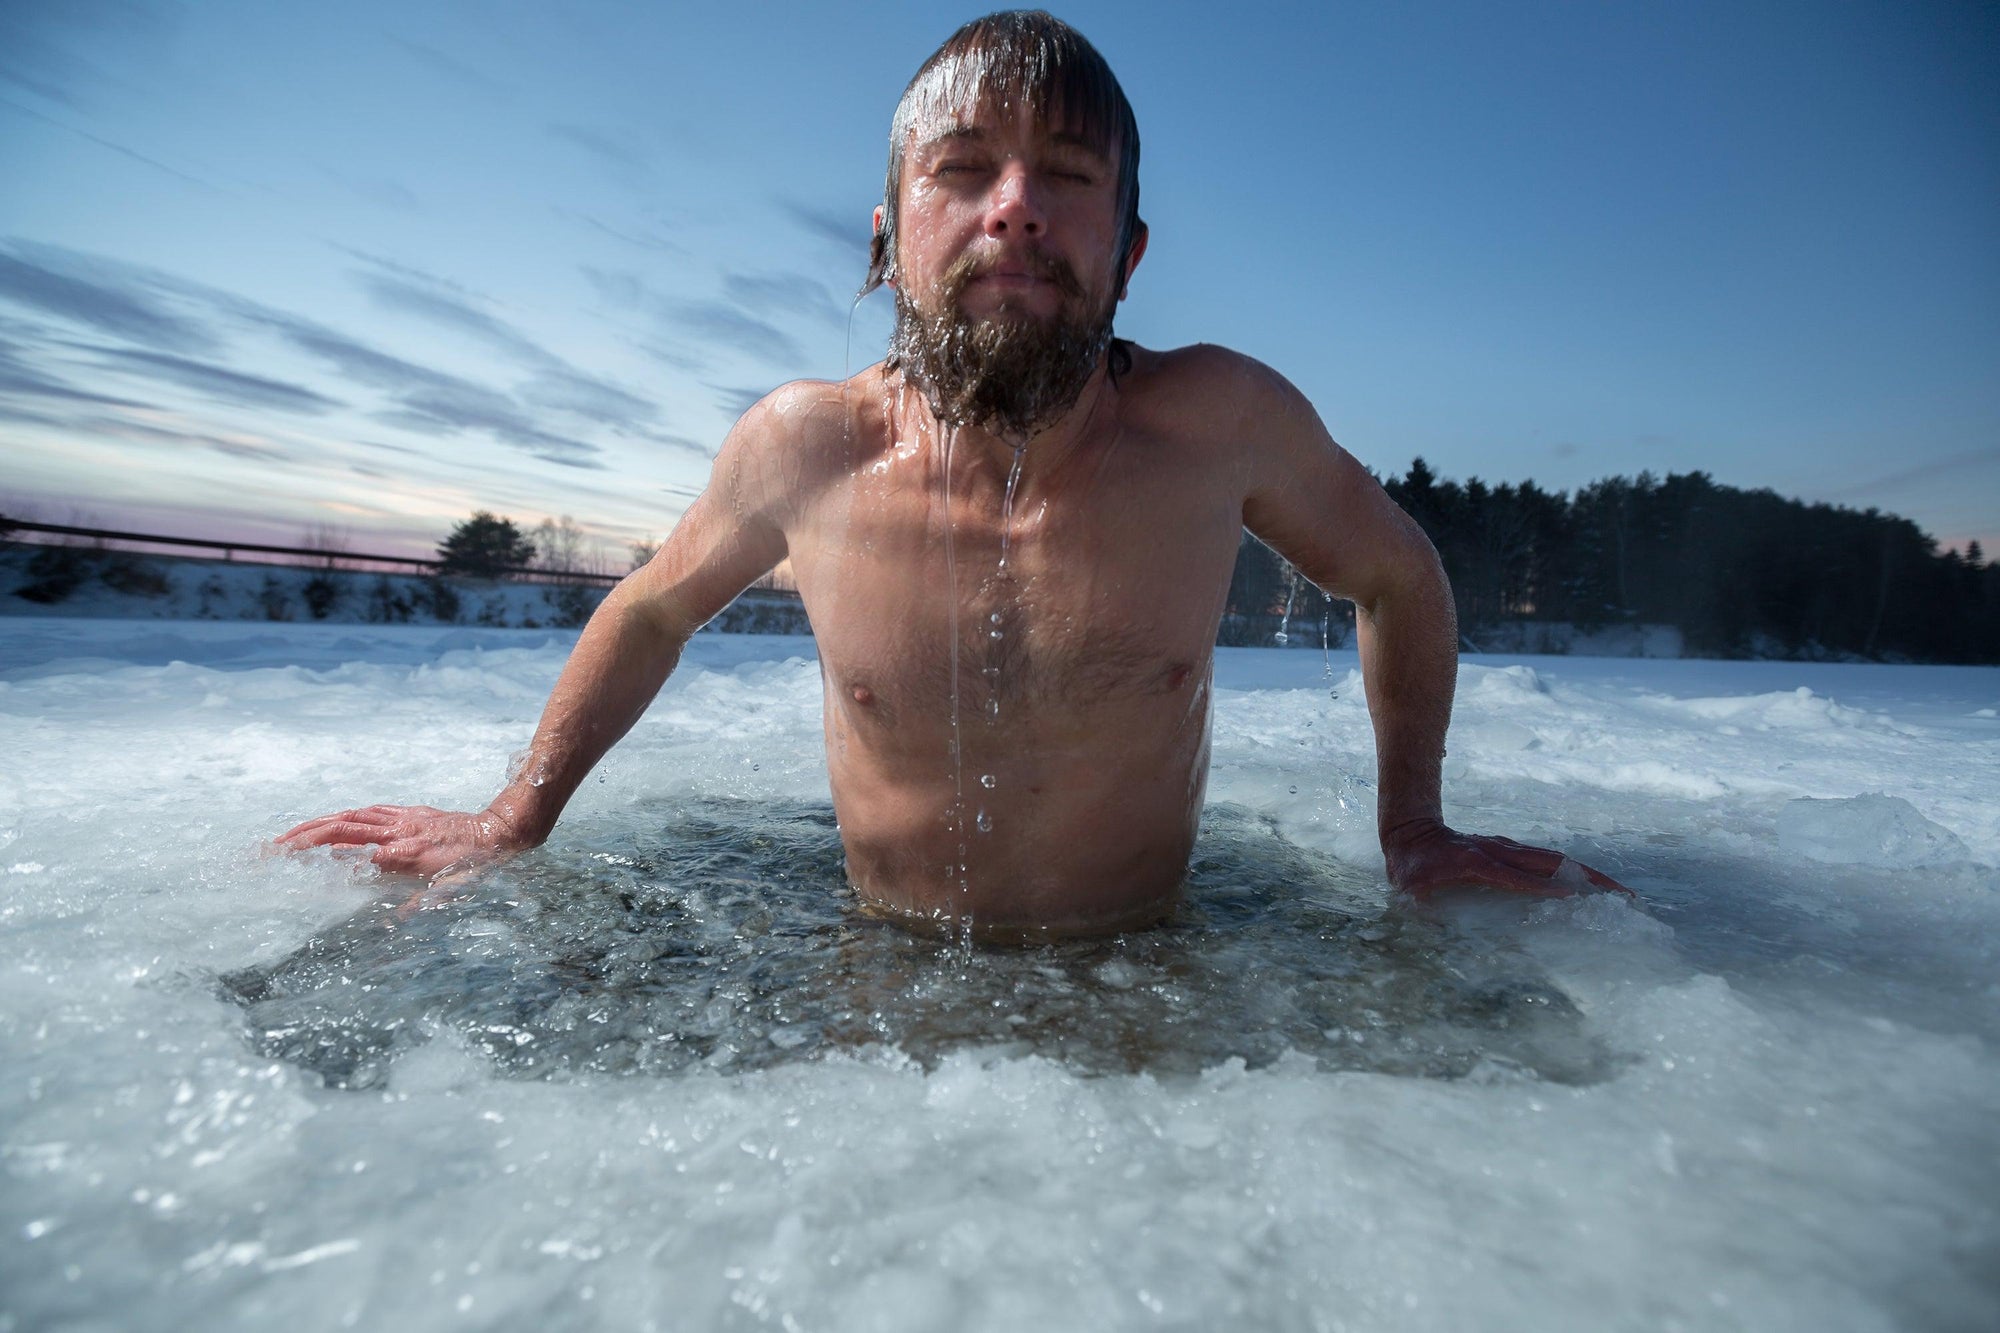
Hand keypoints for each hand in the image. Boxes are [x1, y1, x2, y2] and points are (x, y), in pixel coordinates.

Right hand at [274, 804, 530, 878]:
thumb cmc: (477, 865)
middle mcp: (397, 832)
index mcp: (402, 853)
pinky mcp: (408, 813)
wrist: (499, 832)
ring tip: (288, 836)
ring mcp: (401, 819)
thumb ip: (420, 903)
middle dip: (303, 838)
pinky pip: (369, 812)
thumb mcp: (451, 890)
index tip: (292, 866)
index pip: (353, 857)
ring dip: (317, 825)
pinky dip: (345, 817)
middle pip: (341, 830)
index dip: (322, 860)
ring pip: (350, 817)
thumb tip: (391, 923)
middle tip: (272, 848)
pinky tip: (331, 823)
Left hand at [1382, 818, 1630, 899]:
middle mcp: (1497, 850)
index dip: (1540, 888)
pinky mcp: (1511, 851)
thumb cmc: (1409, 866)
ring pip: (1555, 860)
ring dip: (1588, 875)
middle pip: (1551, 862)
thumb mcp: (1407, 890)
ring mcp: (1507, 848)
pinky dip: (1572, 873)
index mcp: (1474, 861)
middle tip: (1623, 896)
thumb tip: (1435, 935)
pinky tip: (1592, 889)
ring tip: (1620, 894)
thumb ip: (1420, 910)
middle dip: (1588, 878)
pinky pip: (1547, 862)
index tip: (1570, 899)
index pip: (1513, 876)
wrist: (1410, 830)